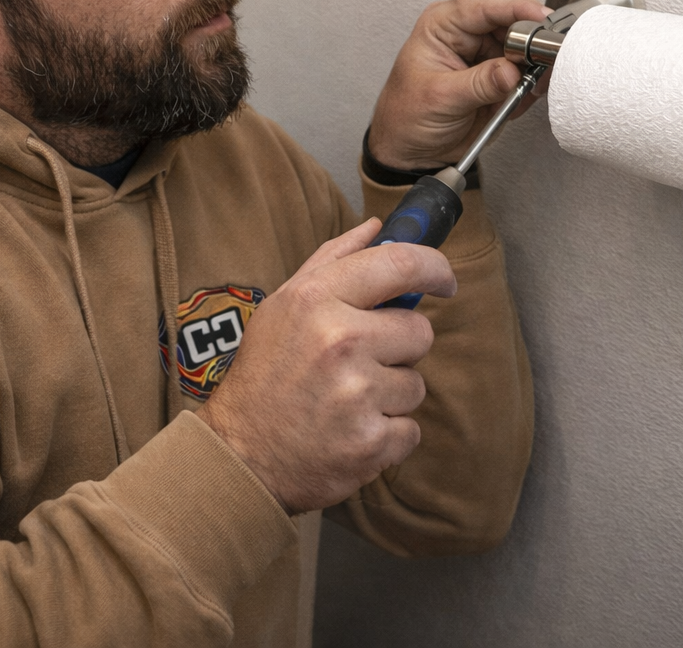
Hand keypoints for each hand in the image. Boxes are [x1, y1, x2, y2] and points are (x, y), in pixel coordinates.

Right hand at [197, 219, 455, 513]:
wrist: (238, 456)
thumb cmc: (266, 373)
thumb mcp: (285, 304)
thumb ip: (334, 258)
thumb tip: (377, 226)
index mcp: (318, 299)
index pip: (401, 264)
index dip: (435, 268)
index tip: (443, 280)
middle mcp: (340, 341)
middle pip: (420, 332)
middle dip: (398, 348)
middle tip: (358, 363)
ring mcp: (356, 395)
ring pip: (416, 384)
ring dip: (390, 395)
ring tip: (345, 400)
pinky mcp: (370, 443)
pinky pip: (411, 429)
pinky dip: (387, 434)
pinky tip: (350, 432)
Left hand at [368, 0, 549, 169]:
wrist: (413, 152)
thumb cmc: (408, 116)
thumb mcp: (441, 98)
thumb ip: (480, 83)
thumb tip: (512, 72)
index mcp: (443, 26)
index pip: (485, 6)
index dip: (516, 8)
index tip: (541, 18)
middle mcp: (467, 35)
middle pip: (512, 23)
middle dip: (531, 40)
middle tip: (544, 57)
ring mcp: (486, 57)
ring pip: (525, 50)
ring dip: (535, 65)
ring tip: (534, 82)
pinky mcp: (500, 79)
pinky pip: (527, 75)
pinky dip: (532, 85)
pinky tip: (526, 95)